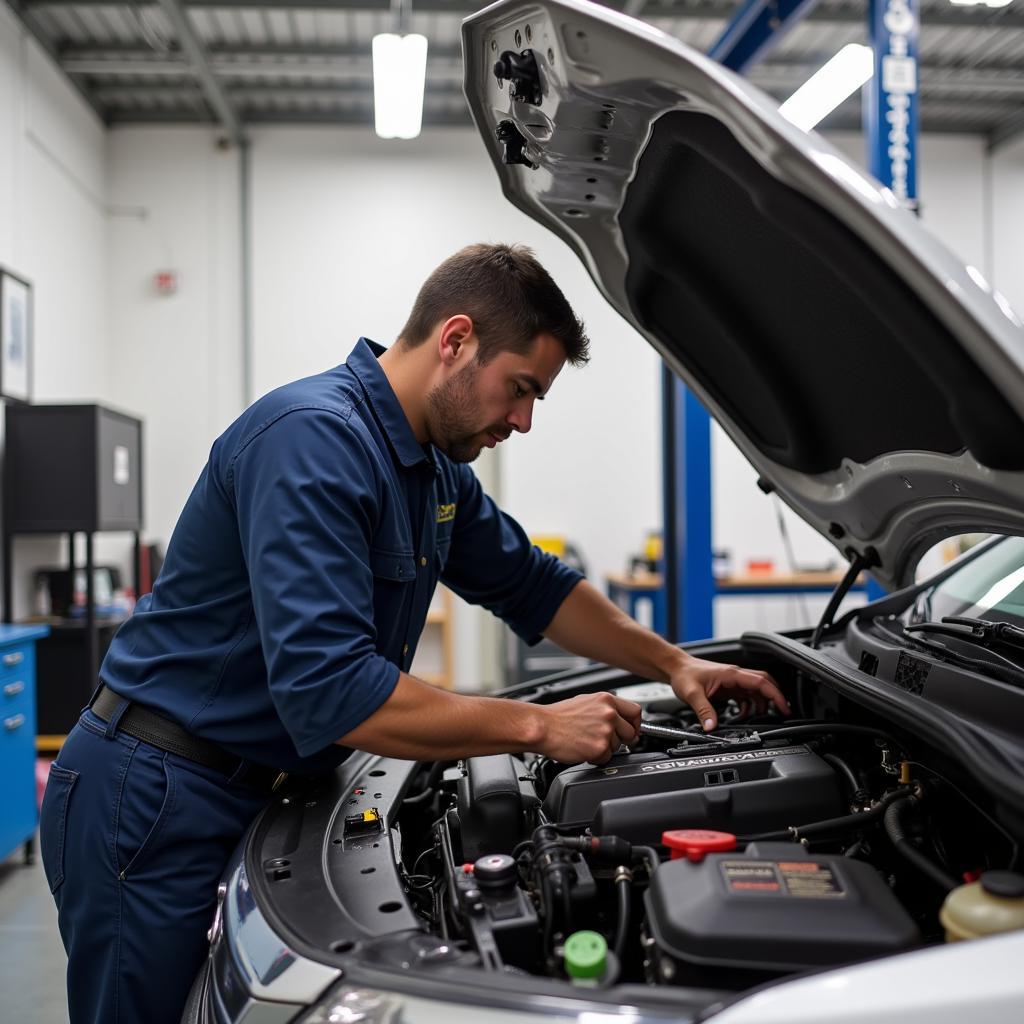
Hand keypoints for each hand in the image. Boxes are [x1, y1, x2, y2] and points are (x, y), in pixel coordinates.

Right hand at [535, 692, 641, 764]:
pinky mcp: (598, 748)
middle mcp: (609, 714)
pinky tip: (583, 749)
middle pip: (631, 733)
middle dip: (621, 739)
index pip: (636, 712)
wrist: (542, 727)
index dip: (635, 724)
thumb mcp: (586, 702)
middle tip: (605, 740)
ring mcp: (605, 731)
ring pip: (618, 747)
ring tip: (587, 741)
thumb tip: (621, 719)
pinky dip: (596, 758)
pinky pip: (606, 758)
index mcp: (606, 700)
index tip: (631, 730)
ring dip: (605, 748)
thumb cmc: (558, 716)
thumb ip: (606, 709)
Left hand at [669, 656, 789, 730]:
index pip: (761, 682)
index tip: (784, 707)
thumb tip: (711, 727)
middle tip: (782, 713)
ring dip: (762, 704)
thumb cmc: (684, 674)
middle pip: (764, 684)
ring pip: (756, 690)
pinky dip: (749, 706)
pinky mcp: (728, 687)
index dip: (776, 695)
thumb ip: (704, 711)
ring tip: (761, 718)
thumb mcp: (692, 694)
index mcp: (731, 674)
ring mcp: (732, 681)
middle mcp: (735, 676)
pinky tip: (744, 715)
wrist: (676, 668)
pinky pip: (746, 696)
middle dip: (775, 698)